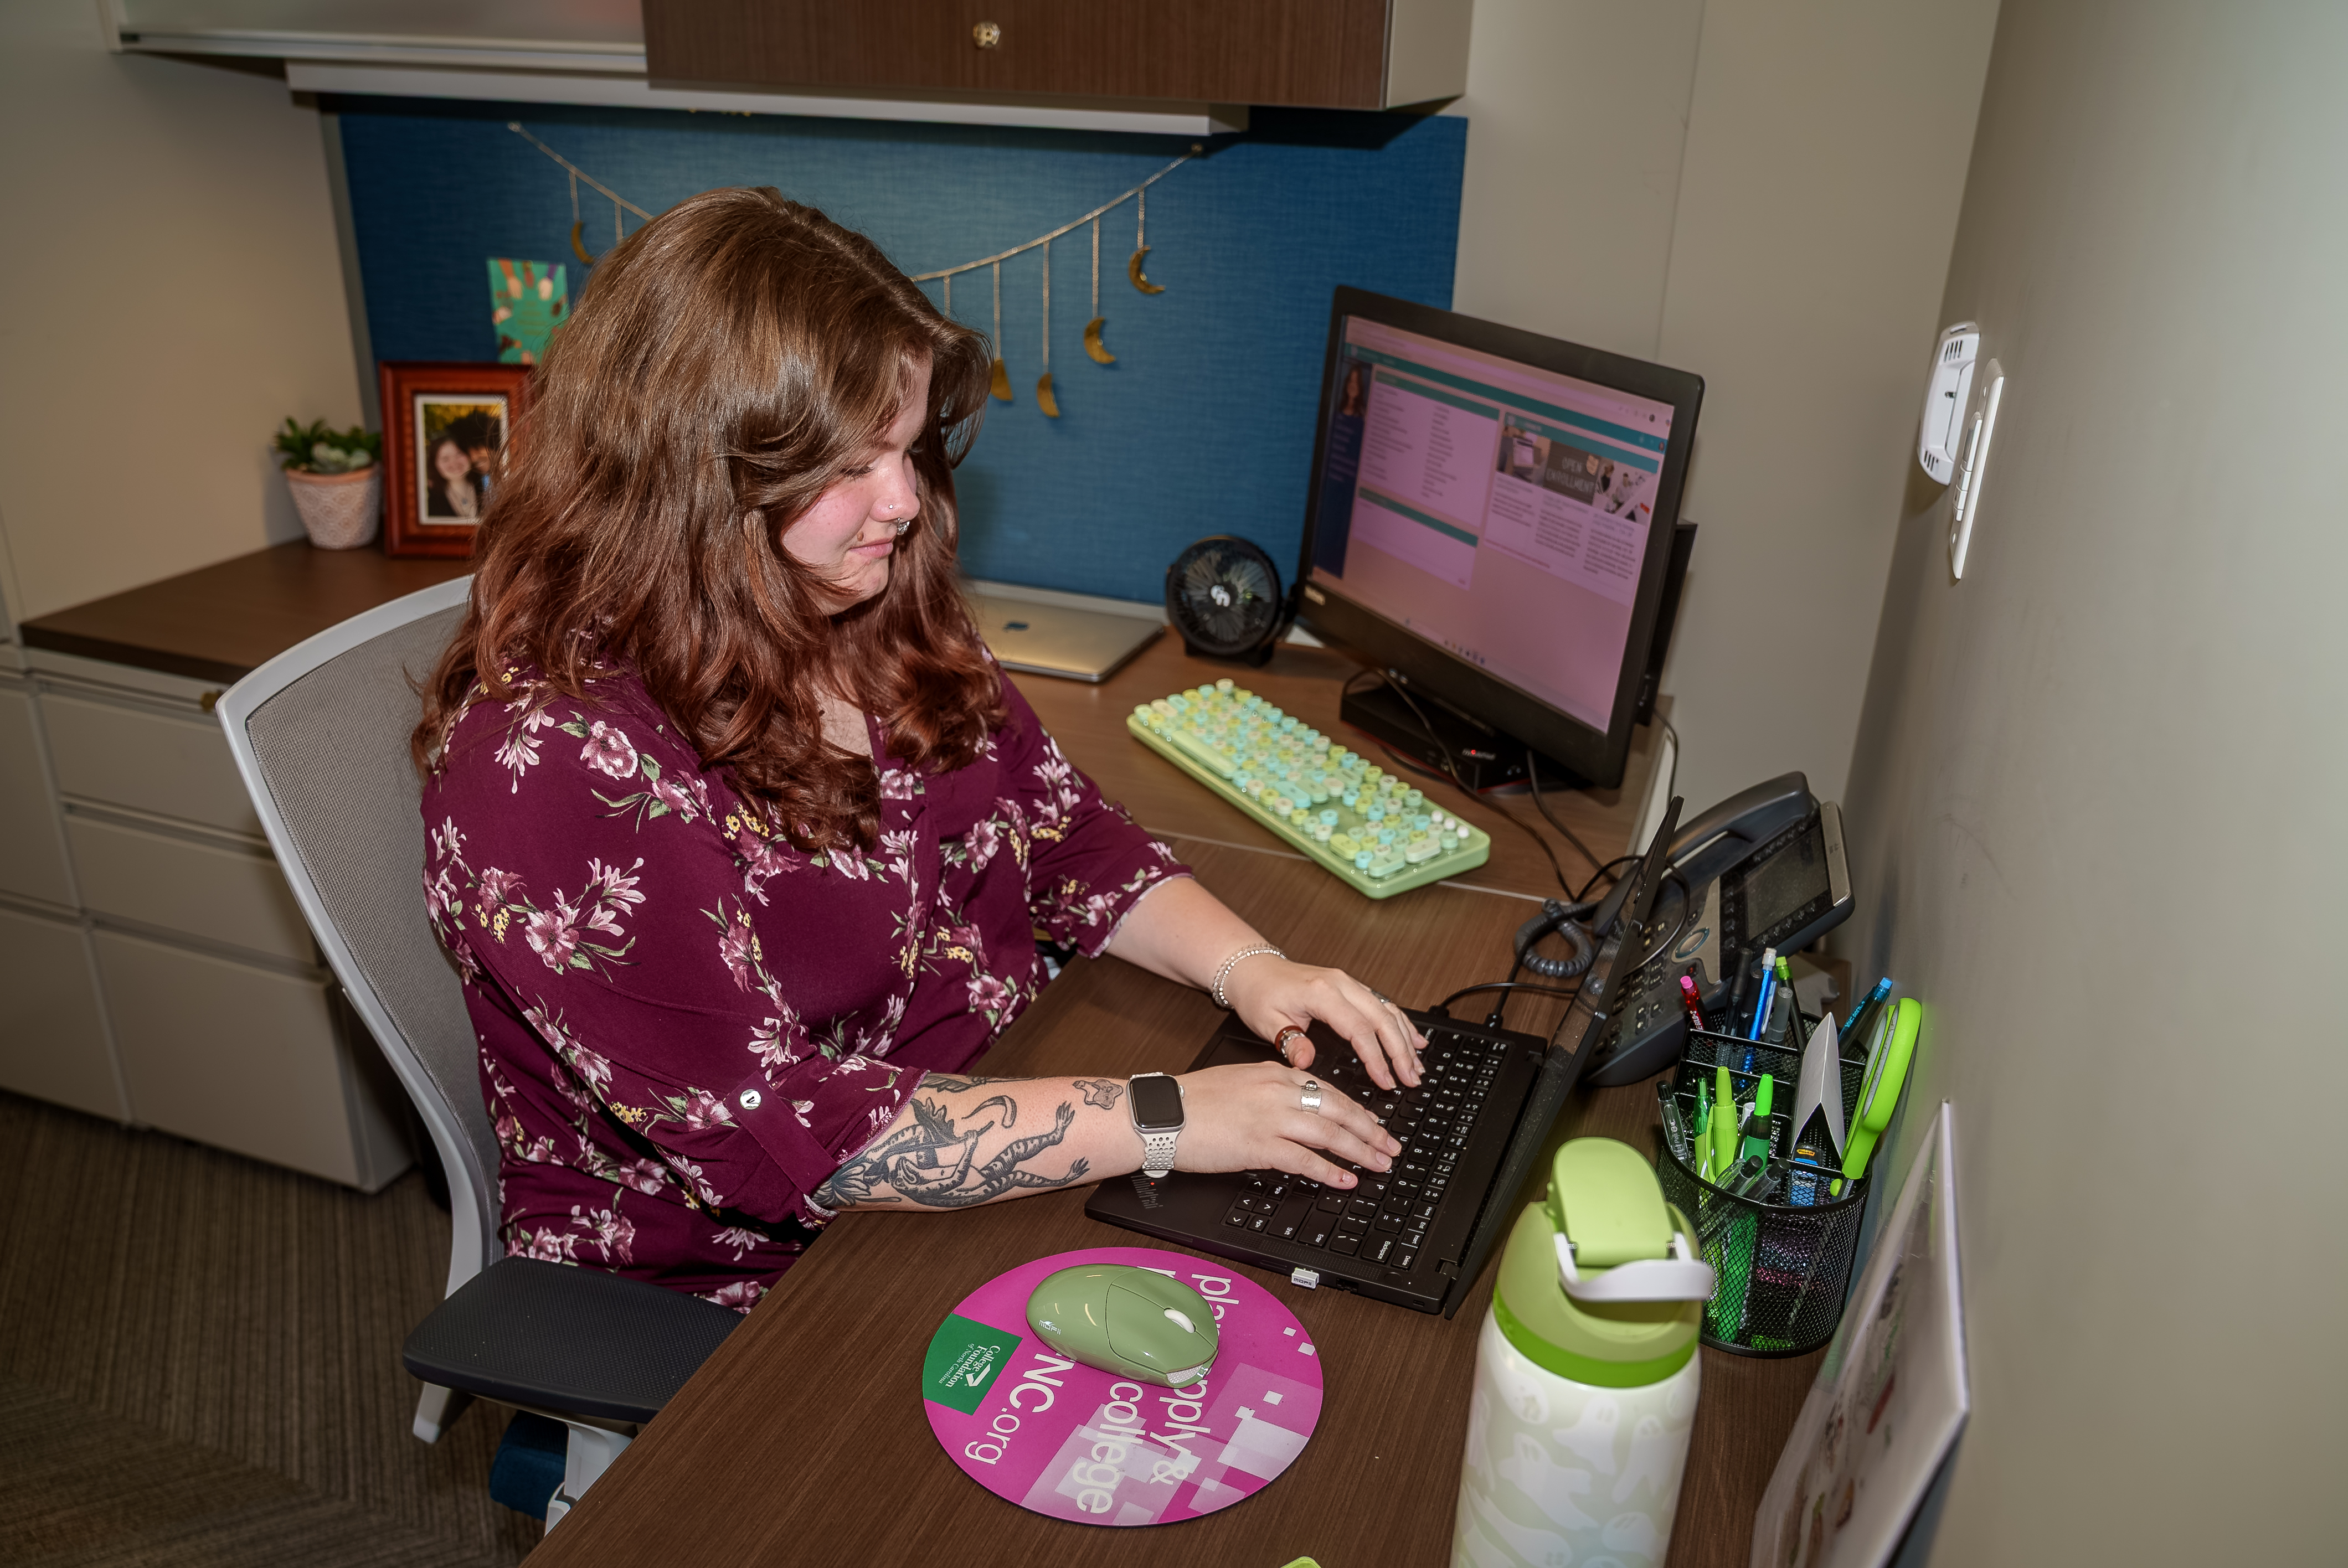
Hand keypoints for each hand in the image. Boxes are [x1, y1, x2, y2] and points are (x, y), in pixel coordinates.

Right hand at [1172, 1061, 1400, 1188]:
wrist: (1161, 1113)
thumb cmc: (1190, 1101)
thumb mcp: (1237, 1082)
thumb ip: (1267, 1091)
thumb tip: (1291, 1109)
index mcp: (1273, 1074)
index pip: (1327, 1090)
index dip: (1355, 1109)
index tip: (1372, 1122)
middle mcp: (1278, 1092)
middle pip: (1338, 1110)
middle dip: (1370, 1130)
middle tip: (1390, 1146)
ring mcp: (1271, 1118)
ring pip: (1330, 1133)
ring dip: (1360, 1150)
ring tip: (1380, 1164)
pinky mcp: (1260, 1145)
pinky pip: (1306, 1160)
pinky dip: (1331, 1171)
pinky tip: (1347, 1179)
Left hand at [1221, 956, 1424, 1088]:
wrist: (1255, 969)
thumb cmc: (1259, 994)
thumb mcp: (1266, 1022)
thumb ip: (1290, 1042)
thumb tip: (1306, 1062)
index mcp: (1321, 993)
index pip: (1358, 1028)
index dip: (1375, 1057)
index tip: (1385, 1081)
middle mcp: (1341, 984)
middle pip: (1382, 1019)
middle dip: (1400, 1051)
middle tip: (1410, 1079)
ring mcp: (1348, 983)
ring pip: (1387, 1010)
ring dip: (1405, 1039)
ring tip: (1417, 1066)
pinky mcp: (1351, 987)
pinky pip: (1383, 1004)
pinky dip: (1401, 1023)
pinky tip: (1415, 1040)